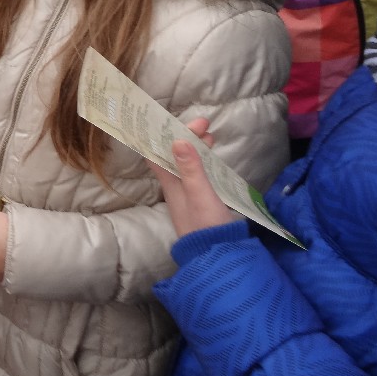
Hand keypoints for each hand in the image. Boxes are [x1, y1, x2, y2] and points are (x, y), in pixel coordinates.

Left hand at [148, 118, 235, 236]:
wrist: (217, 256)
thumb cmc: (206, 225)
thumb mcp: (200, 194)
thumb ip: (190, 168)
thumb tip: (177, 140)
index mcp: (170, 183)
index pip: (158, 152)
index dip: (163, 134)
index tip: (173, 119)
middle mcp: (175, 187)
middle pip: (174, 156)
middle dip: (186, 137)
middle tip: (205, 123)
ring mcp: (187, 194)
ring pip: (186, 164)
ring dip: (195, 148)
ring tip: (211, 136)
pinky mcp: (200, 201)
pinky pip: (197, 174)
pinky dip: (203, 162)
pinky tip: (212, 160)